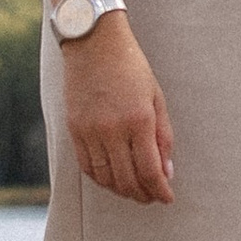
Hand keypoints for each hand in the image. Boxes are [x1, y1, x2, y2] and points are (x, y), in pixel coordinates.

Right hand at [63, 17, 175, 200]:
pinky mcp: (74, 129)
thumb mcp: (156, 98)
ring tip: (134, 191)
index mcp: (139, 120)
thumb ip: (163, 137)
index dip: (160, 190)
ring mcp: (90, 131)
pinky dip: (101, 179)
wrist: (94, 43)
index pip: (150, 170)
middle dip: (143, 194)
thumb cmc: (130, 67)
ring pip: (106, 178)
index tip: (167, 197)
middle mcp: (113, 129)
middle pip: (127, 180)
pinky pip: (87, 166)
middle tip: (152, 197)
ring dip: (122, 190)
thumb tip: (167, 171)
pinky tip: (112, 179)